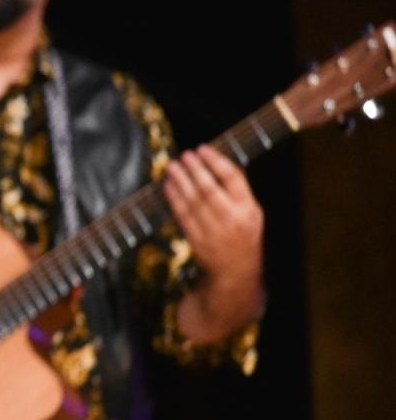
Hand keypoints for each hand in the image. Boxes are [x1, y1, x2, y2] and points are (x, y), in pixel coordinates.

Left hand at [165, 143, 265, 339]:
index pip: (233, 179)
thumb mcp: (252, 213)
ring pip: (193, 201)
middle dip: (195, 170)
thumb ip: (239, 190)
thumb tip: (221, 160)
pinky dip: (174, 199)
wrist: (236, 271)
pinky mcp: (197, 240)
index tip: (203, 148)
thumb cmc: (243, 235)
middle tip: (184, 155)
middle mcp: (233, 219)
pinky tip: (168, 186)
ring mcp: (214, 231)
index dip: (216, 161)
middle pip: (209, 189)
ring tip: (172, 166)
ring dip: (181, 181)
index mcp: (249, 209)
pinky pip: (183, 216)